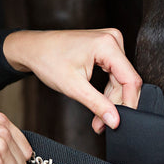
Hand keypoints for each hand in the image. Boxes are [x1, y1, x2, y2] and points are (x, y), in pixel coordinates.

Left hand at [3, 29, 142, 133]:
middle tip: (101, 123)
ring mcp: (110, 42)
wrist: (33, 49)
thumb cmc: (48, 60)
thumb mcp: (73, 87)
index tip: (120, 121)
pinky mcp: (106, 48)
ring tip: (98, 117)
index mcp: (107, 44)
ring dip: (111, 99)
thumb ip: (97, 104)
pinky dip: (107, 90)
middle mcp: (112, 39)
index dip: (128, 103)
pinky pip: (115, 73)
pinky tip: (98, 101)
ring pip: (121, 79)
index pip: (131, 79)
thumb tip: (114, 120)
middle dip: (115, 104)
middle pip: (126, 80)